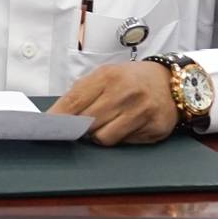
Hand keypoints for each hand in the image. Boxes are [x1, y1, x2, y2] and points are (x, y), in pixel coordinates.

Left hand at [50, 61, 179, 145]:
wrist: (171, 82)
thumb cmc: (132, 80)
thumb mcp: (106, 76)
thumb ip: (83, 92)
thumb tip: (57, 114)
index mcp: (108, 77)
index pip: (75, 100)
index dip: (58, 116)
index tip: (47, 126)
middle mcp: (125, 93)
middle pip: (87, 122)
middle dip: (79, 127)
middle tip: (78, 127)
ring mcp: (141, 112)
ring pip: (104, 137)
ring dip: (99, 135)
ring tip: (106, 124)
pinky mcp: (155, 128)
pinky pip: (125, 143)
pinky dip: (120, 138)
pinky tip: (126, 126)